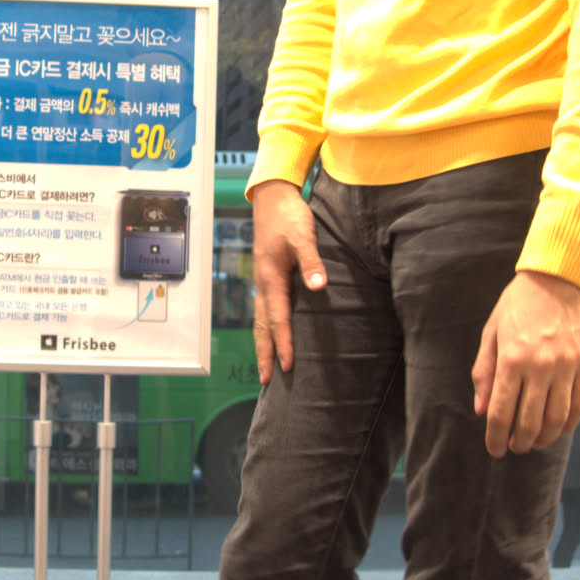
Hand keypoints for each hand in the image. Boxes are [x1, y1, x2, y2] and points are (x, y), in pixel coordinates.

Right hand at [251, 180, 326, 383]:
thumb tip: (319, 287)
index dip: (284, 343)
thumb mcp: (304, 236)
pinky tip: (272, 334)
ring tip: (266, 366)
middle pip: (263, 326)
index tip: (288, 366)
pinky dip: (266, 328)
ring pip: (261, 320)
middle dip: (265, 354)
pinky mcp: (267, 276)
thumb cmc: (290, 216)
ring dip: (263, 344)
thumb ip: (312, 262)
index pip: (279, 319)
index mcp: (271, 278)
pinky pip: (264, 309)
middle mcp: (263, 284)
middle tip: (266, 381)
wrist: (273, 197)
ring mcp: (262, 281)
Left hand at [471, 270, 579, 458]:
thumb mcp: (492, 331)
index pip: (502, 413)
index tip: (494, 449)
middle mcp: (541, 367)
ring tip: (534, 443)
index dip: (496, 437)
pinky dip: (570, 424)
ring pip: (558, 419)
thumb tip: (482, 410)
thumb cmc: (521, 302)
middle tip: (514, 447)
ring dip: (545, 438)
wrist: (562, 276)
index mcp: (512, 360)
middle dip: (519, 442)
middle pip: (530, 422)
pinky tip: (559, 429)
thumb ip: (485, 372)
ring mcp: (568, 367)